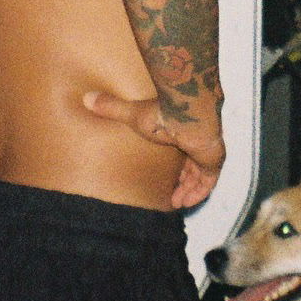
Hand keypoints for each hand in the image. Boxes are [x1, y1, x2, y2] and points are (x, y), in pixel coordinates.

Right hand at [82, 90, 224, 208]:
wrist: (188, 112)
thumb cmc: (163, 112)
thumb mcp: (132, 114)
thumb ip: (112, 108)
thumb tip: (86, 97)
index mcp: (180, 129)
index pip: (179, 150)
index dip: (173, 164)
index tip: (165, 178)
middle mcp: (196, 140)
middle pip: (192, 165)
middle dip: (182, 181)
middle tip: (170, 196)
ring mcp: (207, 150)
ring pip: (201, 175)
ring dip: (189, 190)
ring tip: (175, 203)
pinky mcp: (213, 160)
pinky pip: (209, 182)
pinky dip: (198, 193)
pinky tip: (185, 203)